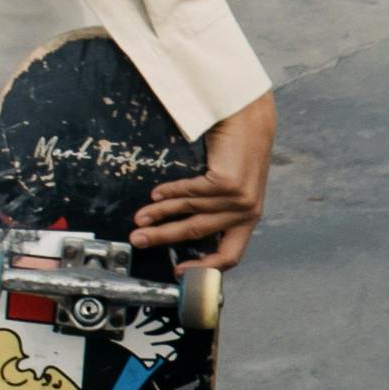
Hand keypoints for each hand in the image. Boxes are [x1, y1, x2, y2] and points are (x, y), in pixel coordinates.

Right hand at [131, 94, 276, 270]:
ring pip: (188, 212)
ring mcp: (238, 198)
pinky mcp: (227, 183)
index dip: (203, 268)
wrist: (249, 119)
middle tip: (139, 240)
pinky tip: (156, 193)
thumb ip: (219, 211)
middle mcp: (246, 212)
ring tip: (140, 217)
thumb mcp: (234, 189)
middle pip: (197, 233)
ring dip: (159, 214)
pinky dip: (169, 194)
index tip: (180, 270)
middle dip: (163, 239)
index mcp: (249, 218)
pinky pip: (189, 192)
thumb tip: (182, 230)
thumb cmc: (238, 152)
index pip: (230, 255)